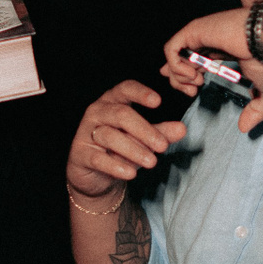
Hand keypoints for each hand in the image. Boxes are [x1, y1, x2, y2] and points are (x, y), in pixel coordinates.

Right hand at [67, 80, 188, 201]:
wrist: (94, 174)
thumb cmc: (120, 148)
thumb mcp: (142, 139)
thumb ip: (160, 132)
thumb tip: (182, 129)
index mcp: (112, 101)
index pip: (125, 89)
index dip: (140, 93)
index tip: (158, 102)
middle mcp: (97, 112)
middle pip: (121, 114)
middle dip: (144, 130)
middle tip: (163, 146)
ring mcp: (86, 132)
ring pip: (110, 136)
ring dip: (134, 149)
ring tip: (152, 162)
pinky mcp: (80, 154)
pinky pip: (98, 158)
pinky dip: (116, 166)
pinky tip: (131, 173)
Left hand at [161, 8, 262, 130]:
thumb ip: (256, 109)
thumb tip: (244, 128)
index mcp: (221, 50)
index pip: (194, 60)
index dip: (185, 75)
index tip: (190, 91)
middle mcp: (208, 41)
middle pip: (179, 60)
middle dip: (178, 80)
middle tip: (191, 93)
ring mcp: (200, 34)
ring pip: (172, 55)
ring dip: (178, 75)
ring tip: (196, 83)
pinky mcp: (194, 30)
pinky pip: (171, 49)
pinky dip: (176, 65)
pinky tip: (193, 75)